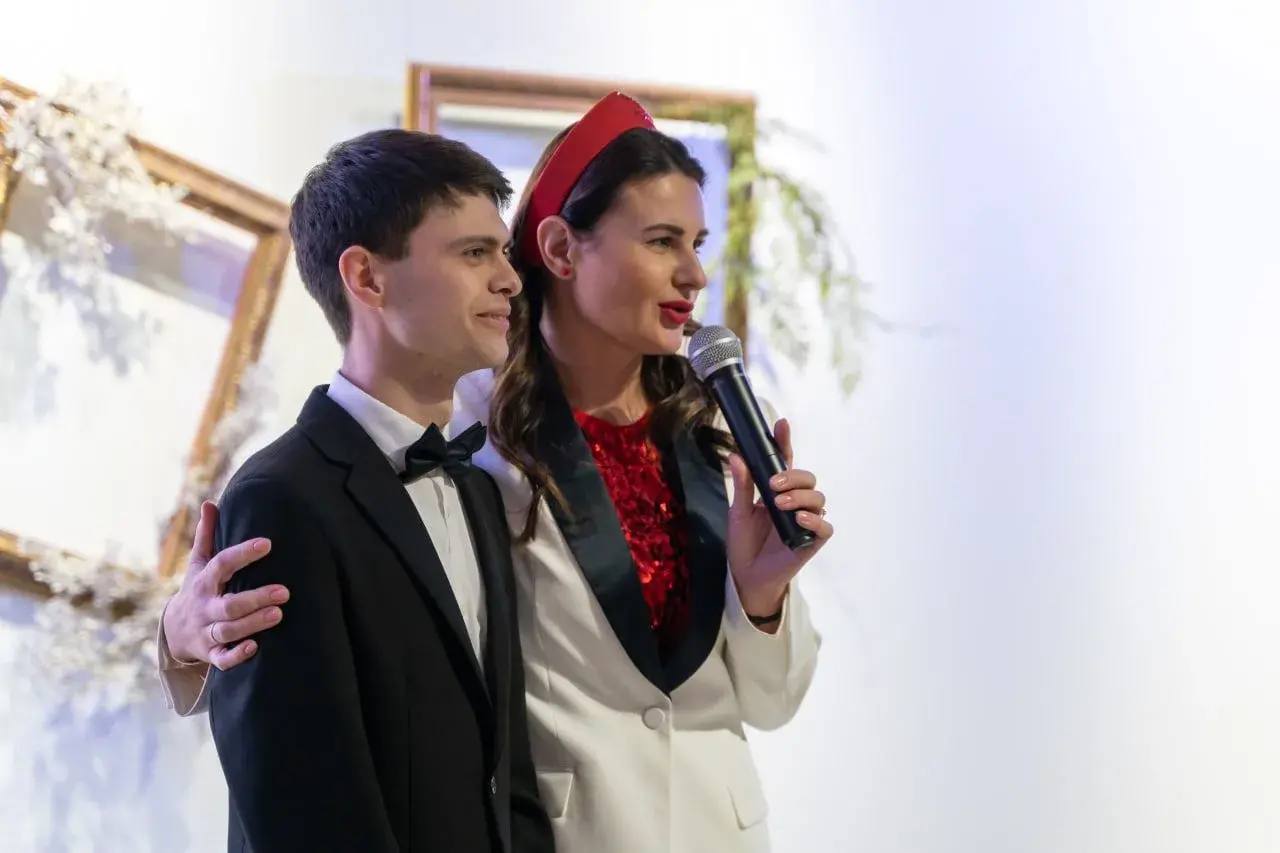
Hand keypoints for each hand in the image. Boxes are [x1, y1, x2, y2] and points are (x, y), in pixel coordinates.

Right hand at [162, 501, 288, 670]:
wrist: (173, 631)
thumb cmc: (196, 589)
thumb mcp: (197, 563)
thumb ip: (207, 535)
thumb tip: (210, 503)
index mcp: (204, 582)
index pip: (222, 565)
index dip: (243, 554)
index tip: (267, 544)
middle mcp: (204, 607)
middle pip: (229, 605)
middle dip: (255, 598)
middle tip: (284, 591)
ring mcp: (207, 632)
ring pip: (228, 630)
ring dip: (252, 624)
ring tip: (279, 613)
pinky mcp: (211, 653)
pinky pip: (222, 659)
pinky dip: (236, 655)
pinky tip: (255, 647)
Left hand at [726, 418, 833, 626]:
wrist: (746, 576)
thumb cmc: (744, 543)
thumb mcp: (738, 512)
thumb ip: (742, 486)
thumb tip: (735, 456)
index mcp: (777, 491)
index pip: (785, 462)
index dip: (786, 442)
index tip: (781, 424)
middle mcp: (795, 503)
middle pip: (808, 478)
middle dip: (793, 476)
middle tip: (772, 485)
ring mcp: (806, 521)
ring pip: (818, 498)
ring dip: (800, 496)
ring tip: (778, 504)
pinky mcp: (813, 541)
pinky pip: (824, 526)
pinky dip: (814, 520)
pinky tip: (799, 520)